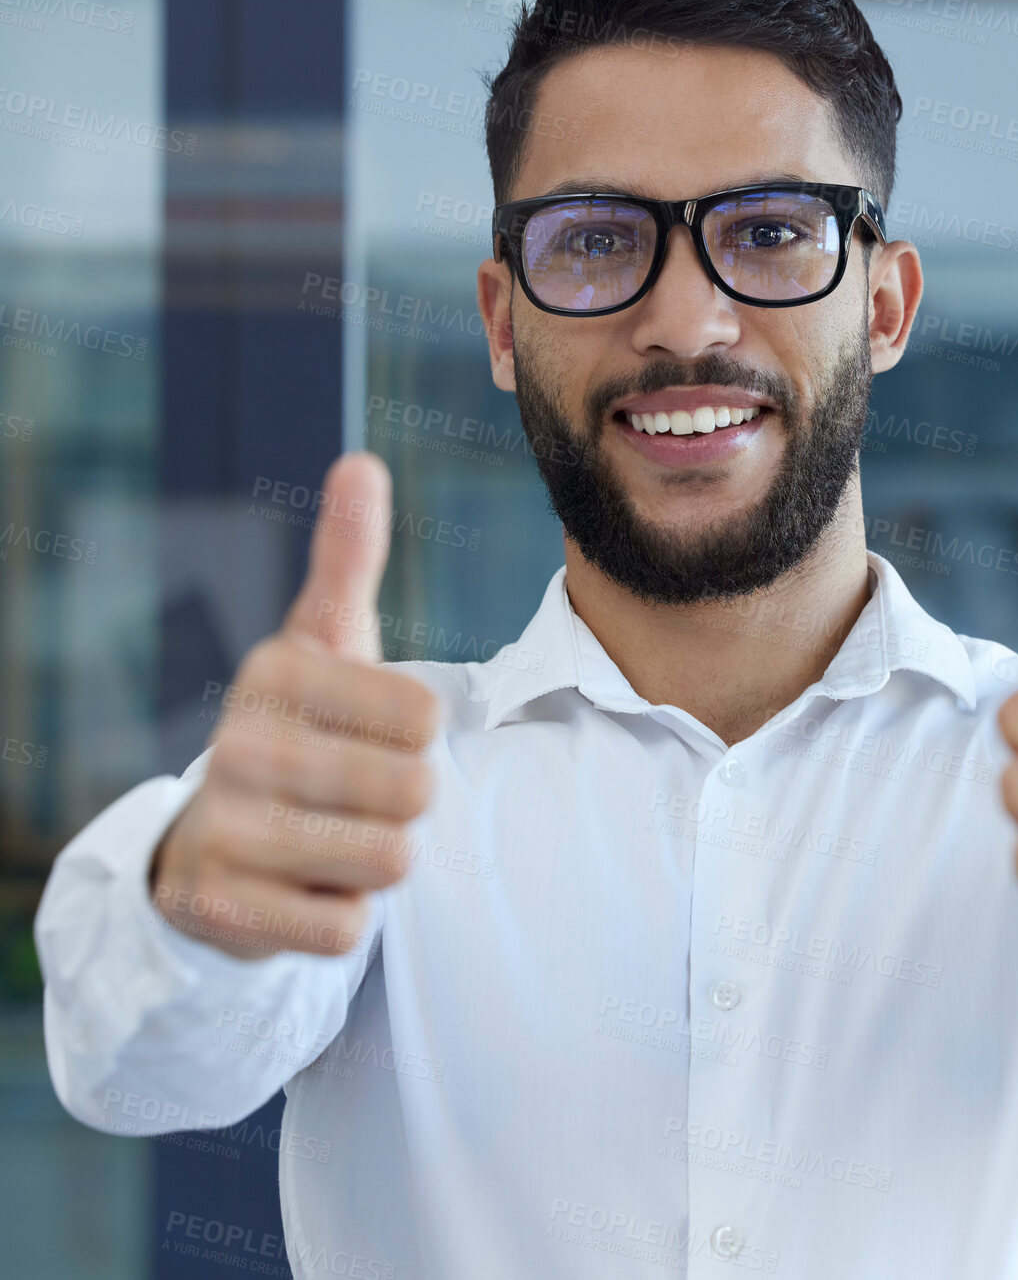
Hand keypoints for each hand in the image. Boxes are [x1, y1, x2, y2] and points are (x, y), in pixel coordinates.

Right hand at [149, 452, 442, 958]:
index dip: (420, 739)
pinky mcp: (221, 910)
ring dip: (379, 862)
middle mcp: (239, 744)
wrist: (215, 841)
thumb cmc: (300, 729)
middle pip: (414, 793)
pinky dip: (343, 918)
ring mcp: (224, 830)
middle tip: (355, 796)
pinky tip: (302, 889)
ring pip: (387, 863)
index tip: (372, 734)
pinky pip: (346, 930)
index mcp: (277, 670)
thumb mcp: (325, 639)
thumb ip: (348, 557)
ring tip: (333, 840)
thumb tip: (360, 462)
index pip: (427, 718)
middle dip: (403, 804)